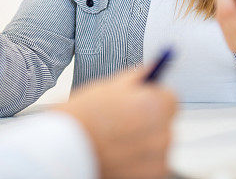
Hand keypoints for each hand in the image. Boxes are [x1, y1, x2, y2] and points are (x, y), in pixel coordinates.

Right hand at [53, 68, 175, 178]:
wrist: (64, 149)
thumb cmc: (83, 116)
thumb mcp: (108, 87)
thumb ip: (136, 77)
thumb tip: (154, 67)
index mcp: (154, 105)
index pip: (170, 97)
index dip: (153, 97)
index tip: (139, 102)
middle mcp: (162, 133)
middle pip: (164, 121)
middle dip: (148, 120)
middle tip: (121, 122)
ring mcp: (158, 158)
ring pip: (157, 143)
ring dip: (144, 140)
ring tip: (115, 139)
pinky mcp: (152, 175)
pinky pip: (152, 163)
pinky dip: (139, 160)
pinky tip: (118, 154)